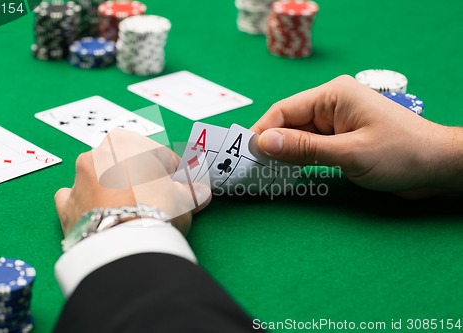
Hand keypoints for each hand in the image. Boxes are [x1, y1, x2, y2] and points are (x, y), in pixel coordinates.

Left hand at [54, 129, 210, 236]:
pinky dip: (88, 205)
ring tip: (131, 212)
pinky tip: (102, 216)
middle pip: (127, 165)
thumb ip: (192, 191)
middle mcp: (98, 153)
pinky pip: (76, 199)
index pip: (158, 155)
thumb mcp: (184, 198)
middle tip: (158, 201)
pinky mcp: (65, 205)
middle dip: (142, 179)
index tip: (181, 187)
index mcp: (126, 141)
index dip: (173, 172)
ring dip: (113, 189)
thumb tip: (201, 193)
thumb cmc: (156, 209)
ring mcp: (78, 179)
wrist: (125, 245)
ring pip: (100, 178)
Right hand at [252, 75, 462, 194]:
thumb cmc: (400, 154)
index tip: (246, 155)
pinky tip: (288, 172)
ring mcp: (337, 122)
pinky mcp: (342, 138)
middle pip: (289, 123)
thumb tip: (263, 143)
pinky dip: (300, 159)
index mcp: (333, 95)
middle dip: (272, 145)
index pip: (285, 110)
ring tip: (266, 174)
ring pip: (299, 136)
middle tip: (253, 170)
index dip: (262, 132)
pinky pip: (312, 146)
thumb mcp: (349, 153)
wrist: (438, 167)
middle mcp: (332, 104)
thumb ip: (304, 148)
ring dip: (285, 154)